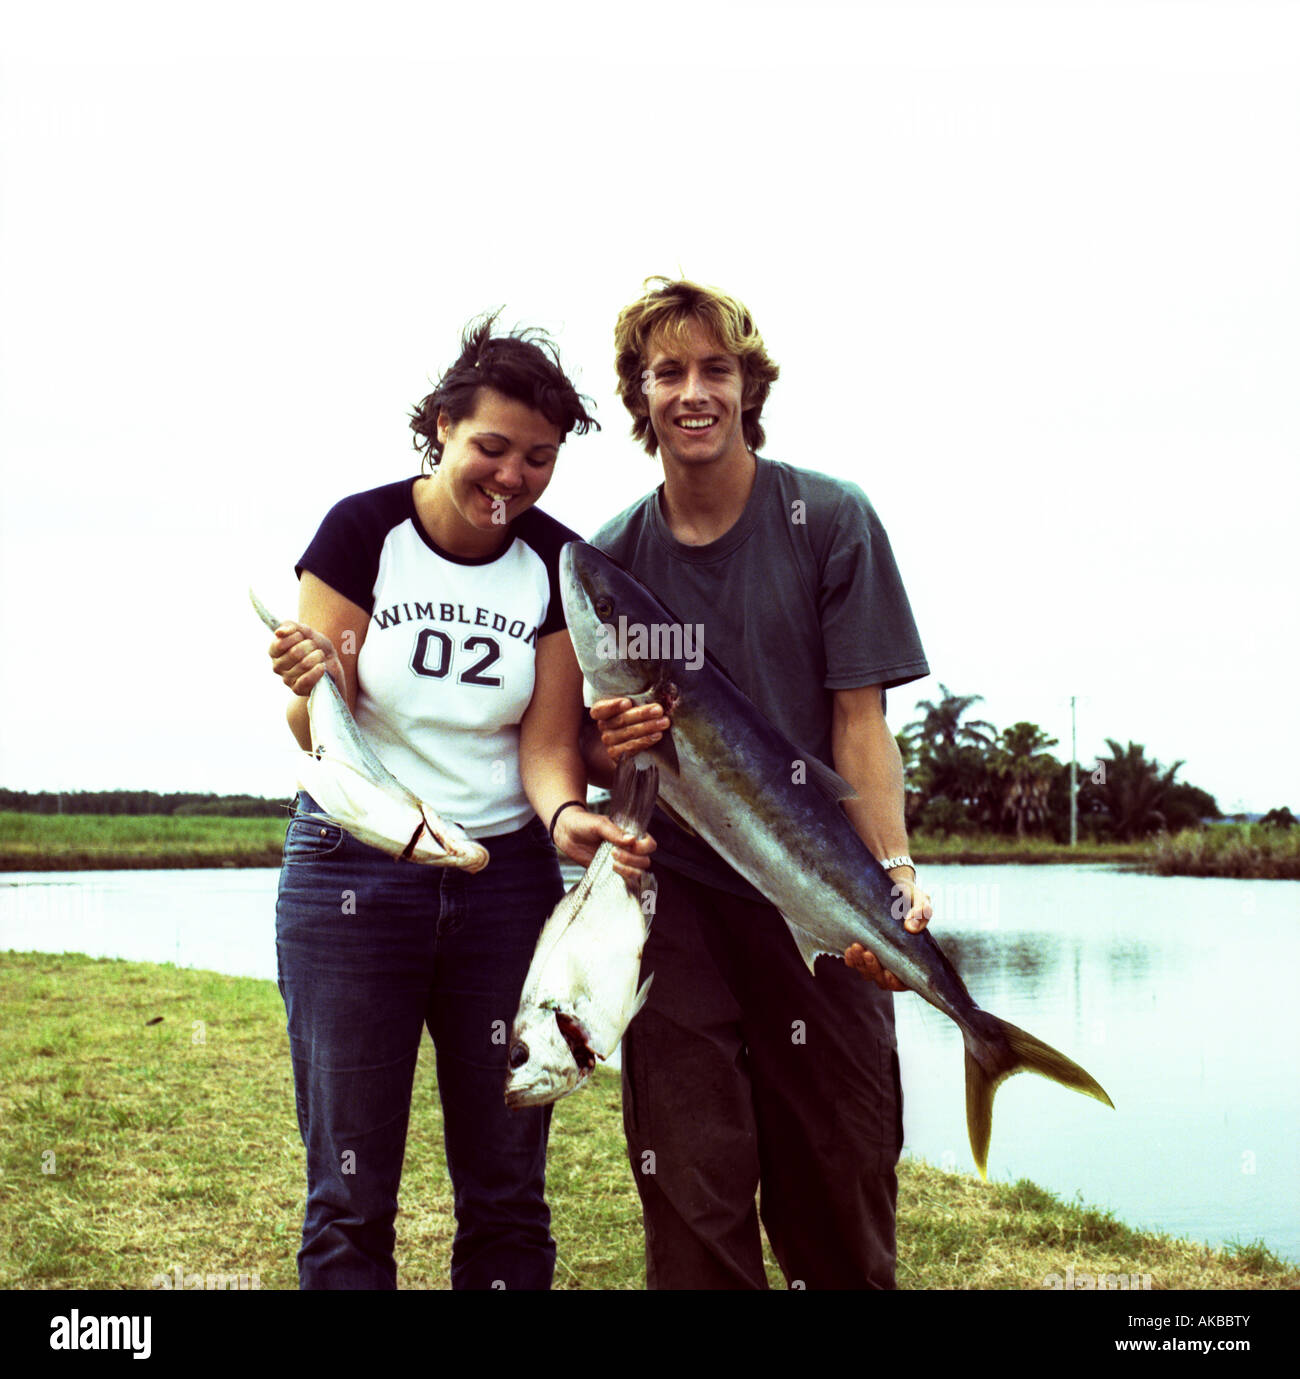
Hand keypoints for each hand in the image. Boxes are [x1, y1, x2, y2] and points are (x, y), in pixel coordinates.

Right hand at [268, 620, 342, 697]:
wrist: (330, 664)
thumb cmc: (315, 646)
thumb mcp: (306, 631)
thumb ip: (291, 627)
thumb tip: (279, 632)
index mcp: (274, 651)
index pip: (280, 644)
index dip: (296, 637)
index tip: (303, 636)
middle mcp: (277, 666)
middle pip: (295, 653)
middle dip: (310, 646)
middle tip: (315, 647)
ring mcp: (287, 679)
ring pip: (304, 665)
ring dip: (318, 657)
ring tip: (320, 656)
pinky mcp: (297, 689)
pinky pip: (307, 680)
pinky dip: (317, 671)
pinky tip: (322, 667)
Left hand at [552, 807, 656, 881]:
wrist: (566, 832)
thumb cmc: (584, 823)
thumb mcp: (599, 824)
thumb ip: (615, 832)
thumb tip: (632, 839)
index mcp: (629, 835)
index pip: (649, 845)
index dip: (643, 848)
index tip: (629, 845)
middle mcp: (628, 849)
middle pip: (644, 861)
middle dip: (632, 859)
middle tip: (613, 853)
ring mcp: (620, 862)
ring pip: (637, 873)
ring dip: (628, 870)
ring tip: (612, 863)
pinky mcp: (609, 872)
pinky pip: (622, 880)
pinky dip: (621, 879)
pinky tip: (611, 872)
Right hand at [590, 697, 670, 764]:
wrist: (635, 744)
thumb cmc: (636, 717)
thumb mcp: (634, 706)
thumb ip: (639, 700)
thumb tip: (663, 691)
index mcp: (602, 711)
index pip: (601, 709)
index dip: (613, 706)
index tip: (627, 703)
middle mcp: (603, 726)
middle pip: (621, 720)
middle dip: (642, 714)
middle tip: (659, 710)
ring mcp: (609, 741)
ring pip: (628, 733)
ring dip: (648, 727)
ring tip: (664, 722)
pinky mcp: (616, 755)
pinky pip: (631, 748)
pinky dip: (645, 741)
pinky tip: (657, 735)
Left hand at [844, 875, 933, 991]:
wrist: (894, 888)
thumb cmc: (911, 897)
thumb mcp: (921, 900)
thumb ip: (922, 912)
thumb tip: (911, 927)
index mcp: (913, 958)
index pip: (903, 981)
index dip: (895, 981)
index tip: (888, 973)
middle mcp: (894, 962)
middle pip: (881, 979)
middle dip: (873, 969)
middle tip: (868, 953)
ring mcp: (878, 957)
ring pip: (866, 971)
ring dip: (859, 963)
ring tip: (856, 947)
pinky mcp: (864, 948)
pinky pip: (855, 961)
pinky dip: (851, 959)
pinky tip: (850, 948)